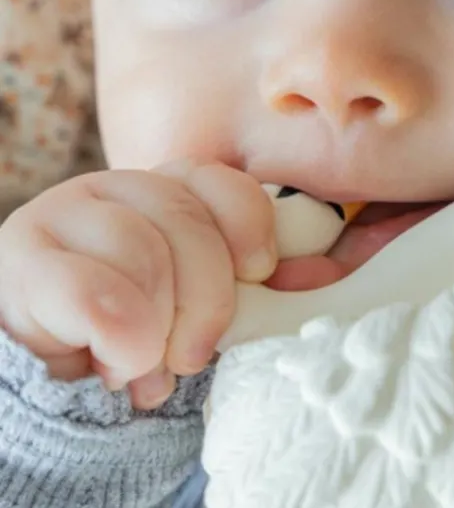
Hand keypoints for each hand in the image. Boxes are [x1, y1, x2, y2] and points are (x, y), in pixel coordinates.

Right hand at [0, 162, 275, 409]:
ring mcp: (60, 215)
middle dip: (205, 297)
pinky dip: (119, 336)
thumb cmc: (128, 337)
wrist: (36, 381)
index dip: (248, 221)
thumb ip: (246, 283)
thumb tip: (318, 274)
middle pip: (185, 219)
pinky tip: (114, 361)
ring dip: (155, 326)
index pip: (216, 179)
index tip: (259, 272)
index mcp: (160, 191)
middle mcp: (111, 188)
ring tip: (142, 364)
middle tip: (193, 355)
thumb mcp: (191, 305)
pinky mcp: (19, 259)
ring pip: (141, 250)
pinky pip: (89, 291)